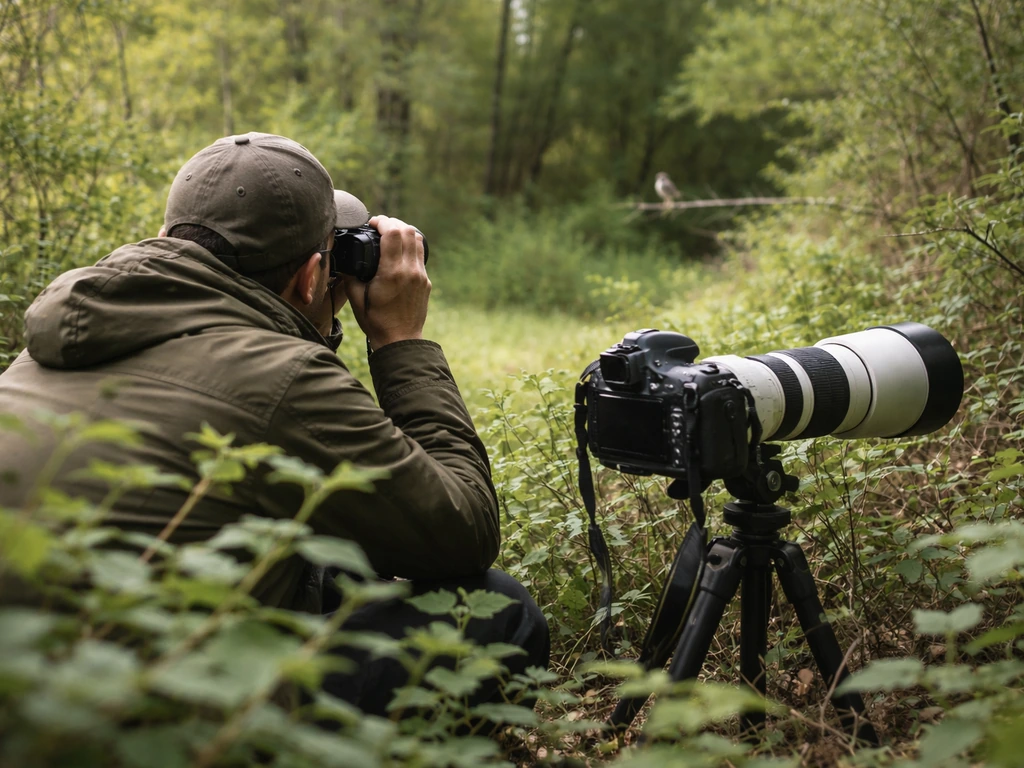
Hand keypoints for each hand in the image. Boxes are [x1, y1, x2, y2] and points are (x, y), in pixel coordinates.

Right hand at [343, 215, 429, 350]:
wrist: (400, 341)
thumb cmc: (376, 322)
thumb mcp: (356, 299)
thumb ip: (349, 277)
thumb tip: (344, 261)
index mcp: (392, 273)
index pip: (393, 232)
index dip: (382, 221)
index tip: (372, 223)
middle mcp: (410, 271)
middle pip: (408, 230)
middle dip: (393, 223)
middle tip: (380, 226)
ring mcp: (421, 276)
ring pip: (418, 240)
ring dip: (404, 232)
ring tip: (390, 235)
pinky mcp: (426, 281)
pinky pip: (420, 255)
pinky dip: (410, 246)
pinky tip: (399, 252)